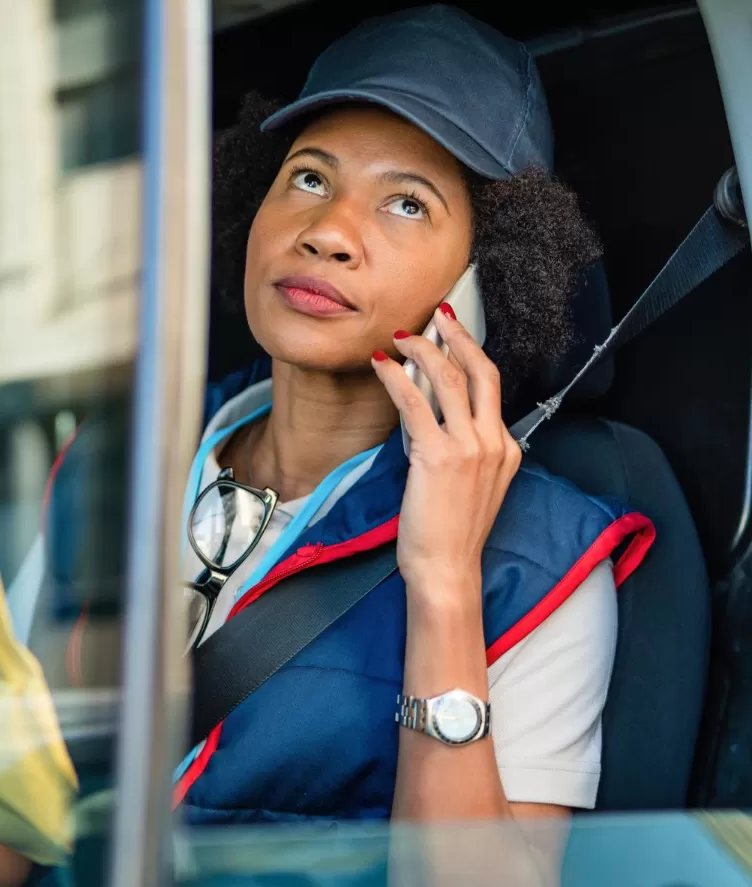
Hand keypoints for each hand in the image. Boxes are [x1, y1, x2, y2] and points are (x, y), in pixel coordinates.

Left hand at [373, 304, 521, 602]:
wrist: (447, 568)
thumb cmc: (451, 534)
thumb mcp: (470, 486)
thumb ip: (464, 452)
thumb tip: (433, 420)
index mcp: (506, 448)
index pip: (490, 389)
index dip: (470, 356)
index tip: (452, 335)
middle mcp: (494, 442)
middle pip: (482, 372)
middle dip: (459, 337)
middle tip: (439, 315)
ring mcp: (470, 448)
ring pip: (450, 379)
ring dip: (423, 351)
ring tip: (401, 338)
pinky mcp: (438, 456)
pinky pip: (416, 403)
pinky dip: (396, 378)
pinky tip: (382, 365)